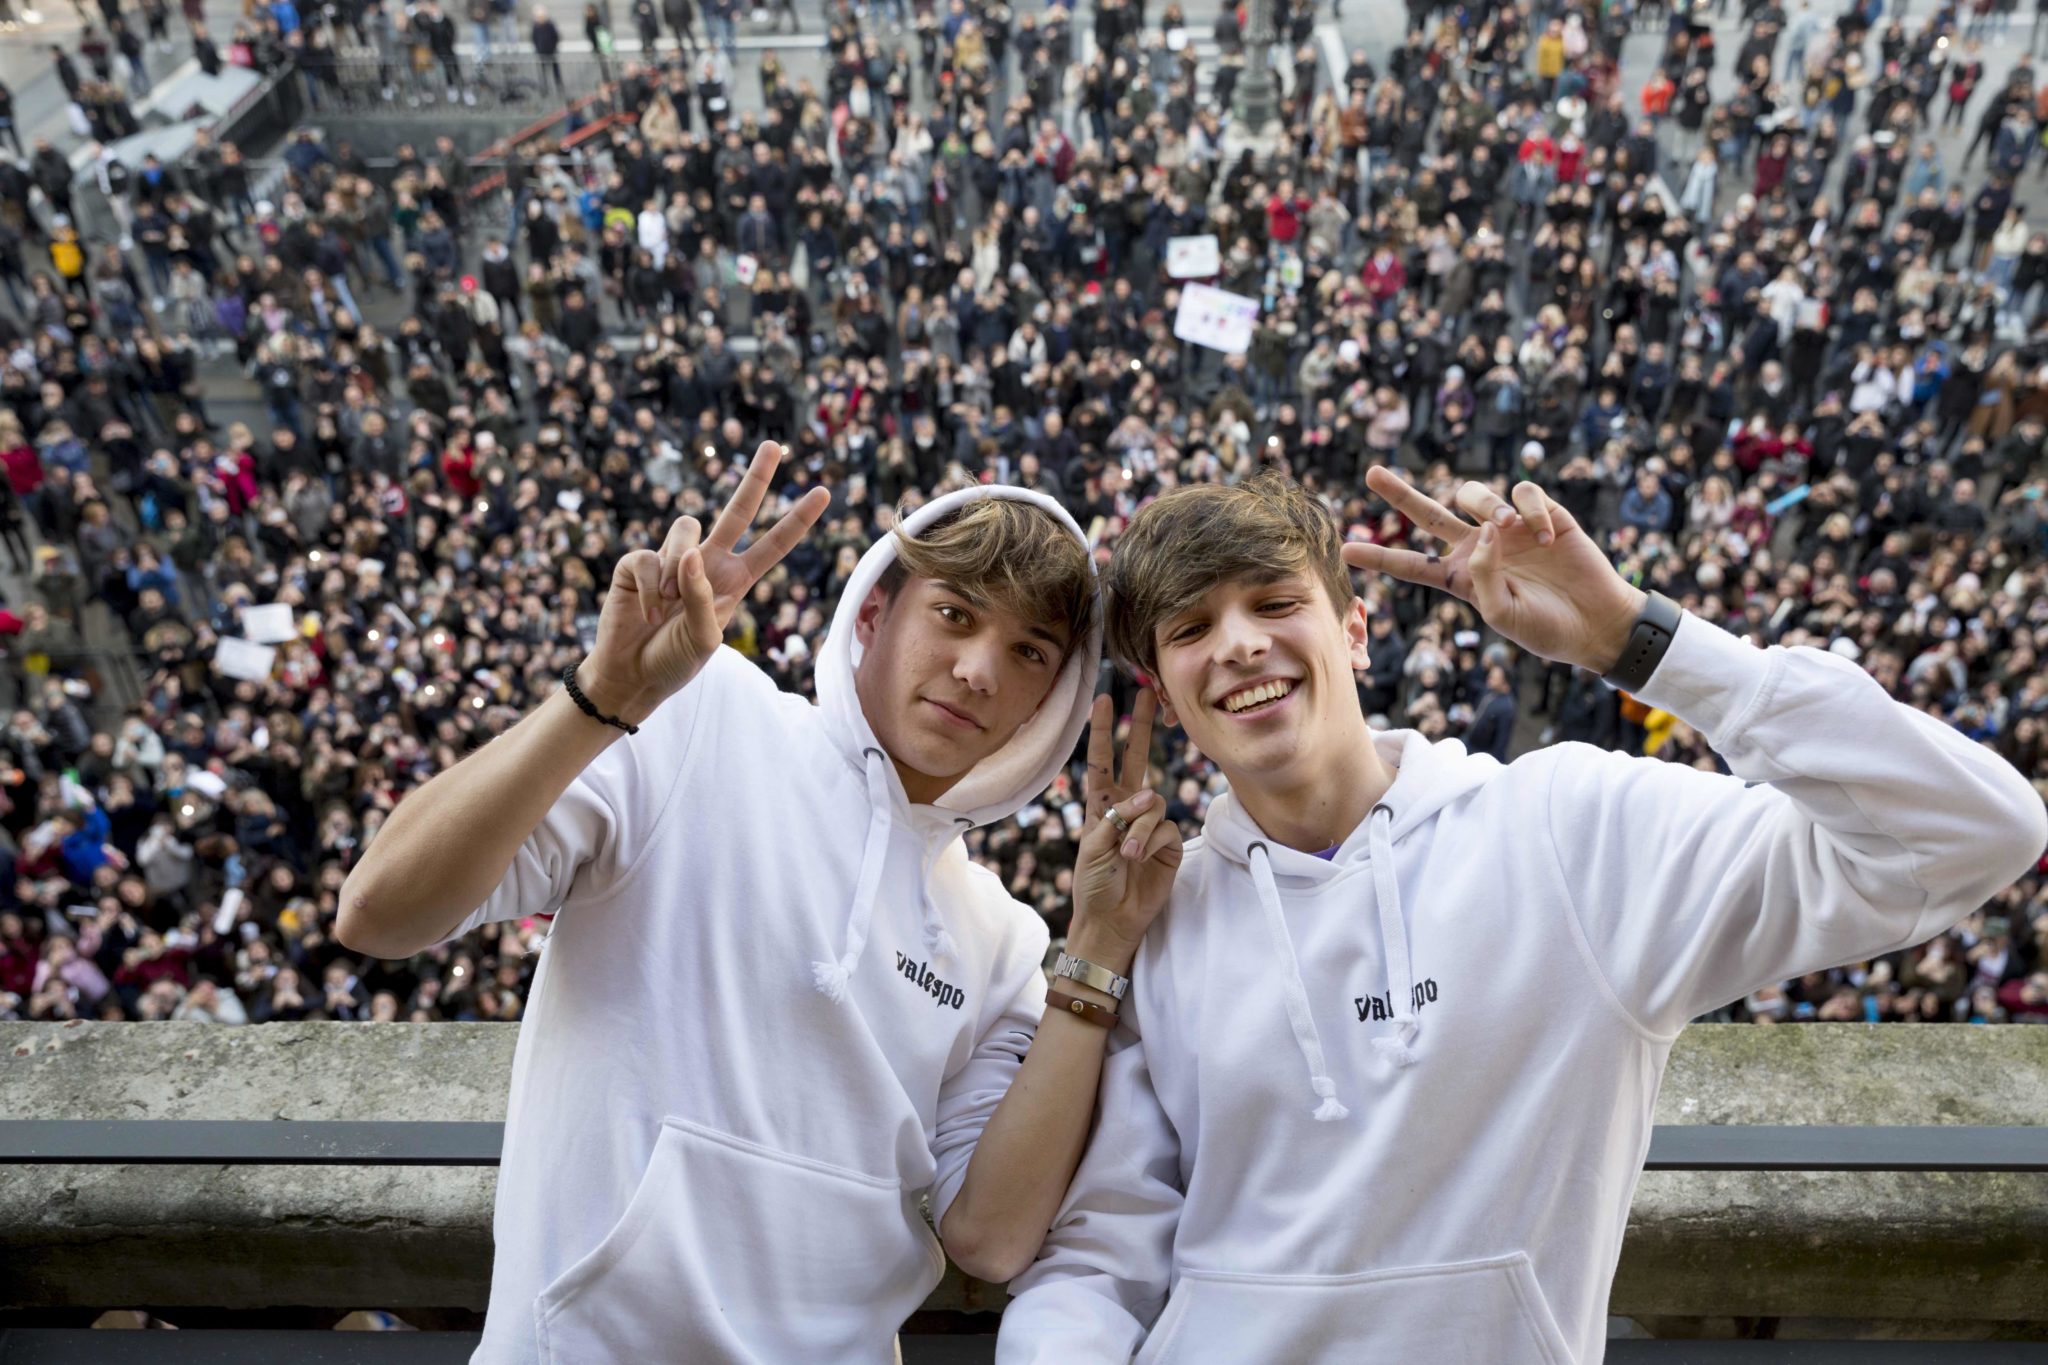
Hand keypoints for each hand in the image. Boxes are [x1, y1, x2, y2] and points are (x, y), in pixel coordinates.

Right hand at [581, 441, 828, 721]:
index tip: (823, 492)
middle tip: (774, 445)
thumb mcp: (704, 639)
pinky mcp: (641, 562)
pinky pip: (650, 558)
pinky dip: (652, 589)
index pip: (773, 546)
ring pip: (687, 529)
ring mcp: (674, 558)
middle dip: (757, 478)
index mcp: (735, 581)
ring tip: (670, 605)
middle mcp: (708, 562)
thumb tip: (691, 556)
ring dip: (680, 568)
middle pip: (737, 511)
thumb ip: (702, 598)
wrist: (631, 675)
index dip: (797, 521)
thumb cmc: (674, 661)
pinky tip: (648, 612)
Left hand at [1069, 690, 1181, 971]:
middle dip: (1140, 726)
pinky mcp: (1169, 843)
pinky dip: (1151, 841)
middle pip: (1136, 759)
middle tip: (1146, 692)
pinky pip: (1165, 828)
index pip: (1102, 761)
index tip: (1104, 699)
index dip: (1103, 731)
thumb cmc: (1093, 884)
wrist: (1111, 919)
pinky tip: (1140, 858)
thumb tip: (1147, 796)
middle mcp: (1127, 807)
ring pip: (1152, 802)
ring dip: (1138, 827)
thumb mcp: (1091, 847)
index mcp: (1101, 804)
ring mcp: (1150, 824)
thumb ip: (1115, 817)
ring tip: (1127, 854)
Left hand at [1343, 467, 1646, 675]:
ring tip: (1510, 528)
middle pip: (1428, 514)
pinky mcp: (1540, 512)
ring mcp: (1507, 528)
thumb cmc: (1548, 628)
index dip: (1382, 558)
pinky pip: (1522, 491)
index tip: (1347, 550)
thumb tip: (1480, 534)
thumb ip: (1483, 578)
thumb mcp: (1505, 615)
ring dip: (1487, 506)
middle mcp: (1478, 548)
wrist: (1596, 621)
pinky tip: (1547, 536)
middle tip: (1370, 474)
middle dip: (1400, 494)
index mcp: (1461, 578)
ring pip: (1474, 495)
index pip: (1412, 566)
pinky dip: (1530, 509)